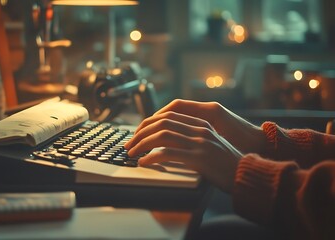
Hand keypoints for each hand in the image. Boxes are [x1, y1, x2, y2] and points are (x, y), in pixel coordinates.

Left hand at [124, 107, 241, 192]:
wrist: (247, 174)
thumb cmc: (227, 163)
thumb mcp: (211, 144)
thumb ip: (194, 137)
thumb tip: (169, 141)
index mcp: (202, 123)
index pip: (168, 115)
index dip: (149, 122)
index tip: (137, 132)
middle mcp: (200, 129)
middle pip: (161, 123)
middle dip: (141, 132)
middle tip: (129, 144)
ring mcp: (200, 142)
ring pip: (162, 136)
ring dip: (142, 144)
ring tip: (132, 152)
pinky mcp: (199, 157)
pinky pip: (168, 153)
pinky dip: (152, 157)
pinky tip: (144, 162)